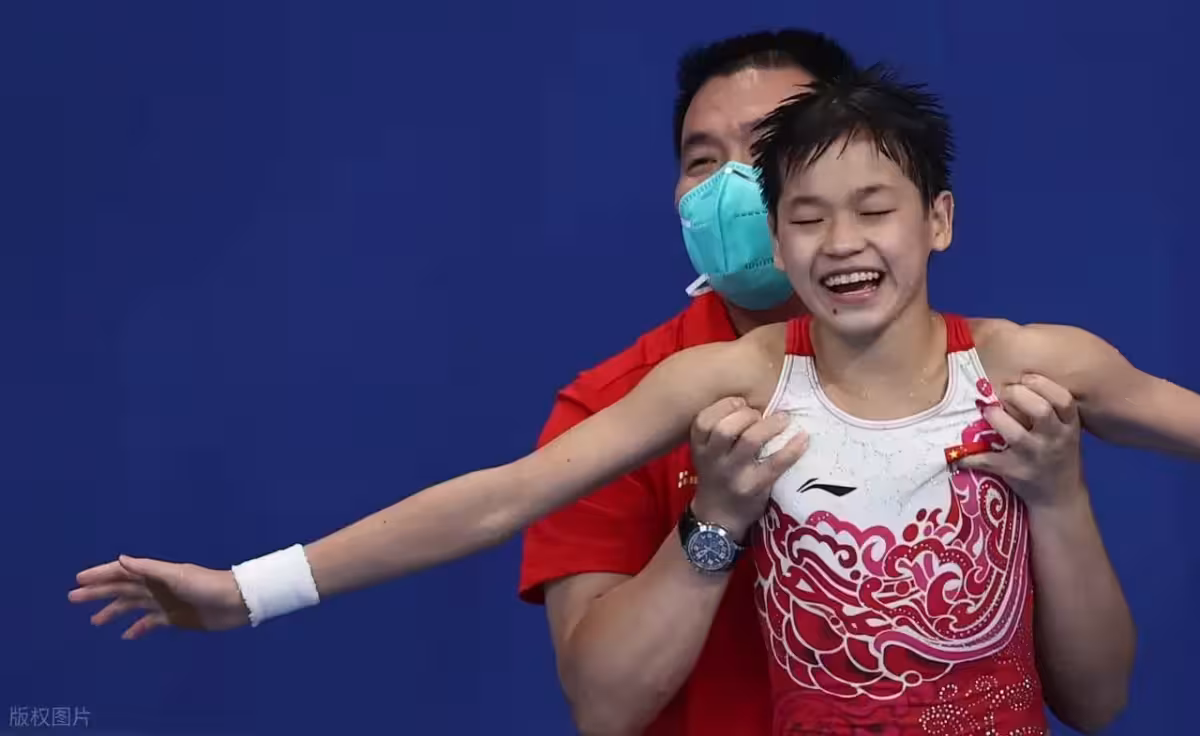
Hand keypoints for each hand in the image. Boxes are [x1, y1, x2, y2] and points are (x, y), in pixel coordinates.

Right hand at [68, 555, 248, 638]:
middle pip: (123, 589)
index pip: (123, 573)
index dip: (101, 575)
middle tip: (74, 599)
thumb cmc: (208, 586)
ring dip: (114, 611)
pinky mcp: (176, 618)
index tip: (79, 580)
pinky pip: (150, 623)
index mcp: (157, 574)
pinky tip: (126, 636)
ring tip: (95, 621)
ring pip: (133, 606)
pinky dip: (138, 628)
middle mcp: (158, 587)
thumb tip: (121, 559)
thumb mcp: (177, 575)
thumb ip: (149, 569)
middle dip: (99, 593)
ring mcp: (166, 603)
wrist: (237, 603)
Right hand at [688, 397, 808, 539]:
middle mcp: (712, 460)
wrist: (717, 518)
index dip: (725, 406)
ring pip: (749, 440)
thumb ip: (719, 430)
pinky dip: (792, 449)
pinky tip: (803, 439)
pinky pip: (775, 464)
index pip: (704, 420)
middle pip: (725, 428)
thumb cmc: (717, 476)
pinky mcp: (754, 488)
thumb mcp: (707, 454)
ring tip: (783, 420)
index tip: (741, 403)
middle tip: (760, 415)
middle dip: (747, 414)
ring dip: (770, 425)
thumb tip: (754, 401)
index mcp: (699, 448)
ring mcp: (733, 475)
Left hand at [958, 373, 1083, 507]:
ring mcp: (1034, 456)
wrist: (1061, 498)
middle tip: (1003, 392)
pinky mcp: (1014, 471)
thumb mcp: (1066, 433)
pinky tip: (956, 454)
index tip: (1025, 377)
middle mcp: (1054, 440)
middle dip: (1018, 395)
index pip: (1063, 400)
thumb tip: (1017, 382)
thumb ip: (1051, 412)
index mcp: (1069, 427)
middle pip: (1040, 410)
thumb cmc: (1059, 457)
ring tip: (987, 411)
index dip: (1042, 384)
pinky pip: (987, 461)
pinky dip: (969, 457)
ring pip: (1014, 433)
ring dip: (996, 418)